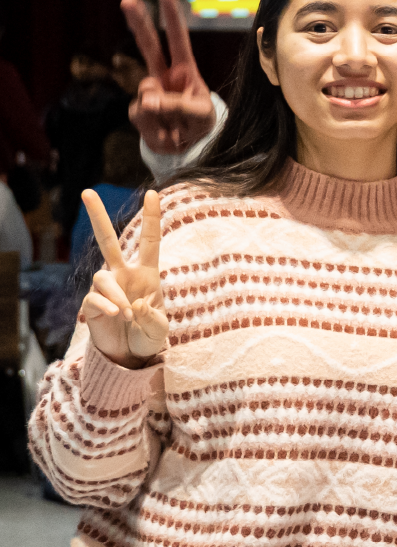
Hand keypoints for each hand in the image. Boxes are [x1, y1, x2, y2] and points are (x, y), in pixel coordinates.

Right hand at [81, 189, 167, 367]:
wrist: (130, 355)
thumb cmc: (148, 335)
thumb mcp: (159, 329)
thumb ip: (152, 317)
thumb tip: (135, 305)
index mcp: (146, 273)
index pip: (149, 241)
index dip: (151, 218)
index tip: (152, 193)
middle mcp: (123, 274)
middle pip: (107, 240)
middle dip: (97, 216)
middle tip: (87, 191)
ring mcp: (106, 288)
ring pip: (102, 277)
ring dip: (116, 295)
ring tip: (127, 315)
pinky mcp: (91, 304)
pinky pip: (94, 298)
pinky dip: (107, 306)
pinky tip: (118, 316)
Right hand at [122, 0, 216, 153]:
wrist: (187, 148)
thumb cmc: (201, 124)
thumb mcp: (201, 116)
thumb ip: (179, 106)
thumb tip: (148, 99)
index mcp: (185, 71)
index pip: (178, 41)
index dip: (171, 18)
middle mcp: (163, 76)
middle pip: (147, 45)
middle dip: (138, 22)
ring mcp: (149, 92)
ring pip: (146, 95)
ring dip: (164, 116)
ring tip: (179, 127)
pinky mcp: (138, 111)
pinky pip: (142, 117)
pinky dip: (157, 130)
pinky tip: (167, 134)